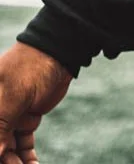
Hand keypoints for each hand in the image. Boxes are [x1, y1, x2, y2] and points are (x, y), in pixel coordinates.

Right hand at [0, 42, 72, 162]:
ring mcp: (8, 116)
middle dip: (6, 159)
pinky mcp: (24, 118)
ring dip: (15, 162)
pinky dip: (26, 156)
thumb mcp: (12, 97)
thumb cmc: (30, 68)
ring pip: (8, 148)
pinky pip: (21, 143)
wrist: (58, 52)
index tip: (4, 157)